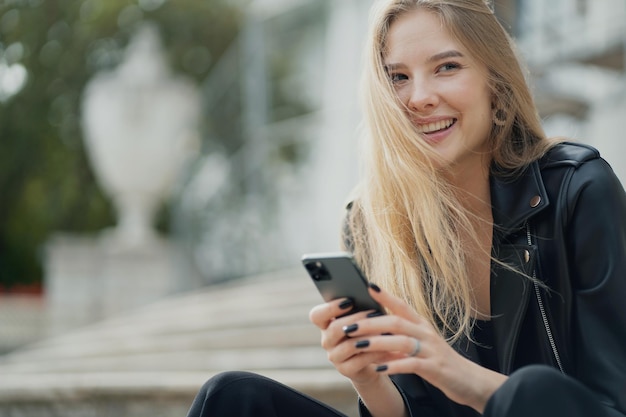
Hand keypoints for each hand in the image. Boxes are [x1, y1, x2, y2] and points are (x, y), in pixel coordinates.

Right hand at [309, 296, 407, 416]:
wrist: (374, 361)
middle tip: (374, 313)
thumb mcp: (364, 318)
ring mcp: (335, 356)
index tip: (349, 301)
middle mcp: (327, 340)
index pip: (316, 315)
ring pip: (348, 346)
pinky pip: (359, 361)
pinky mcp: (346, 370)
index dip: (330, 308)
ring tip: (384, 330)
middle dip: (356, 319)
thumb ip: (362, 305)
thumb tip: (372, 288)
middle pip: (334, 329)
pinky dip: (374, 352)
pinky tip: (387, 346)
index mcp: (326, 324)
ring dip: (368, 336)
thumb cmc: (369, 332)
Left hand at [324, 284, 506, 412]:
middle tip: (348, 326)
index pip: (402, 305)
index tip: (367, 285)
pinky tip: (379, 369)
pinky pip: (412, 364)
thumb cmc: (439, 360)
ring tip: (357, 345)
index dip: (385, 296)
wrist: (469, 381)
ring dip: (377, 343)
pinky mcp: (434, 368)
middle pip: (396, 322)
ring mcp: (431, 350)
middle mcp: (426, 333)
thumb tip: (373, 329)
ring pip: (401, 342)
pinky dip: (394, 366)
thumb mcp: (420, 344)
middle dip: (370, 323)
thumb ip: (400, 336)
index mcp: (422, 325)